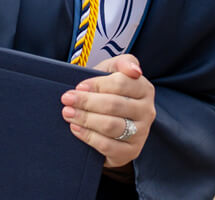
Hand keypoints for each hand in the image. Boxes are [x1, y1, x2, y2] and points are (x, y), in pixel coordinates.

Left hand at [60, 54, 155, 168]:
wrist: (109, 125)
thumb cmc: (108, 93)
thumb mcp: (112, 72)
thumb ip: (121, 63)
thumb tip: (134, 70)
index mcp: (144, 88)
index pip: (121, 83)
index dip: (97, 84)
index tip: (78, 86)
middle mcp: (147, 111)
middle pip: (114, 105)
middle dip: (86, 102)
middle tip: (66, 99)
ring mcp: (141, 133)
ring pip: (110, 125)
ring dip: (85, 118)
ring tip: (68, 113)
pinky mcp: (131, 151)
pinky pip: (107, 145)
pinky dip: (88, 136)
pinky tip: (75, 128)